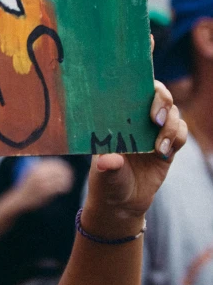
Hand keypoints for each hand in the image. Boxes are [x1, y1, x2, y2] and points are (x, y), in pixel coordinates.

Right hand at [14, 159, 74, 211]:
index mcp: (36, 168)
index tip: (66, 167)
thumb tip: (55, 164)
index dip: (61, 164)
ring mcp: (42, 184)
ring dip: (66, 179)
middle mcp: (39, 174)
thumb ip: (41, 168)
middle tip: (70, 174)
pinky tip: (65, 188)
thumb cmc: (26, 186)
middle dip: (66, 172)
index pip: (52, 163)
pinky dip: (63, 188)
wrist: (19, 199)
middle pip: (57, 170)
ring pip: (59, 179)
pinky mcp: (45, 193)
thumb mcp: (31, 173)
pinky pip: (57, 188)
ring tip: (69, 181)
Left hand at [84, 80, 186, 234]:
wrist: (121, 203)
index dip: (141, 81)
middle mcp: (137, 118)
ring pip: (173, 113)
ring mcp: (154, 131)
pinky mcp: (168, 146)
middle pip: (158, 94)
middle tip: (155, 119)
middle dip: (161, 100)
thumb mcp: (103, 173)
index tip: (145, 88)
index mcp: (118, 115)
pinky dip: (176, 139)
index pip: (132, 87)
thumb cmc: (106, 181)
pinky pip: (180, 133)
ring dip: (170, 126)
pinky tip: (163, 153)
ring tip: (159, 148)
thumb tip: (108, 160)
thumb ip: (108, 165)